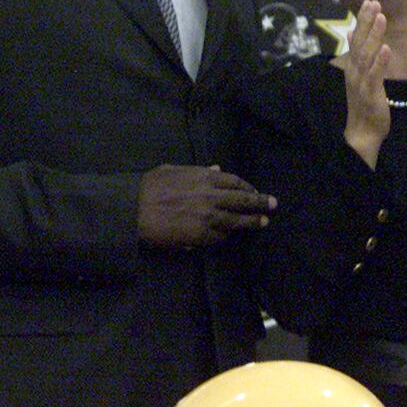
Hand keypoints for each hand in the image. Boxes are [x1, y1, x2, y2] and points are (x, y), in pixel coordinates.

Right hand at [137, 165, 275, 246]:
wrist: (133, 210)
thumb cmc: (148, 187)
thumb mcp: (173, 170)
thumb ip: (197, 170)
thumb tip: (217, 169)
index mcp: (204, 177)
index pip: (235, 182)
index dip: (248, 187)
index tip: (255, 190)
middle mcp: (211, 196)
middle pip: (243, 200)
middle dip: (260, 202)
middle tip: (273, 205)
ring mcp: (207, 216)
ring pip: (237, 220)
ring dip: (252, 222)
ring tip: (263, 222)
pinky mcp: (200, 235)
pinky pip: (220, 236)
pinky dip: (226, 235)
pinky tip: (231, 236)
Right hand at [342, 0, 390, 167]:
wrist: (363, 131)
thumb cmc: (365, 102)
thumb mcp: (359, 75)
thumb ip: (356, 53)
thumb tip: (351, 32)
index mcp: (354, 65)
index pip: (357, 38)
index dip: (362, 19)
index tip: (370, 1)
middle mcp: (354, 70)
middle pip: (360, 41)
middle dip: (366, 21)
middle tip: (373, 1)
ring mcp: (361, 81)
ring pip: (366, 55)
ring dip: (374, 35)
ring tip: (381, 17)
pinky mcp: (370, 93)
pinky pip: (375, 75)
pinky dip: (380, 61)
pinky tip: (387, 48)